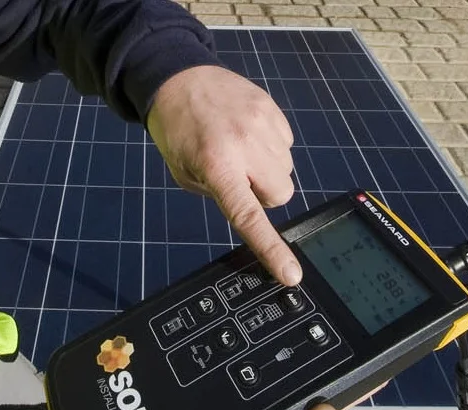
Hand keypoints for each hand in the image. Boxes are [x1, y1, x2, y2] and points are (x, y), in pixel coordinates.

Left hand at [147, 65, 300, 286]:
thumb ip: (220, 195)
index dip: (270, 248)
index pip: (249, 216)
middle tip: (238, 177)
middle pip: (281, 194)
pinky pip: (287, 145)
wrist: (180, 77)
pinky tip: (249, 135)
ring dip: (267, 170)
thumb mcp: (185, 174)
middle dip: (264, 194)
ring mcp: (262, 124)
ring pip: (285, 171)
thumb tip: (254, 206)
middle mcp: (244, 145)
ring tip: (240, 150)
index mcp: (216, 166)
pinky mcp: (272, 109)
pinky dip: (271, 148)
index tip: (290, 273)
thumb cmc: (177, 132)